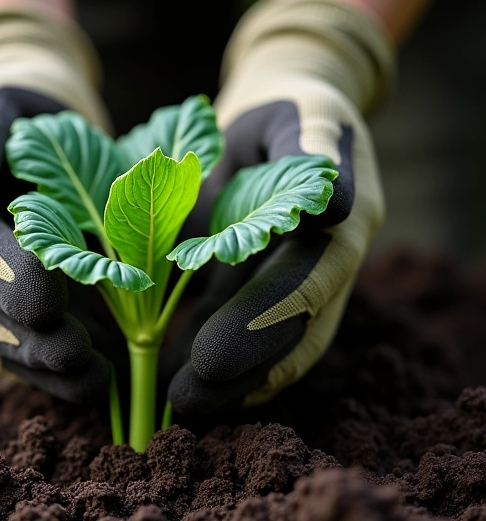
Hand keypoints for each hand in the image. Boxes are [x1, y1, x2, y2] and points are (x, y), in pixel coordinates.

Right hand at [0, 6, 113, 402]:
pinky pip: (17, 352)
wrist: (33, 130)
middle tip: (74, 354)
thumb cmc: (18, 107)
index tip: (49, 297)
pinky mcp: (5, 310)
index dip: (0, 274)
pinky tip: (93, 381)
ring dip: (40, 366)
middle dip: (23, 337)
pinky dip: (50, 372)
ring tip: (92, 381)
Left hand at [168, 0, 394, 416]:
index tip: (211, 360)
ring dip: (229, 381)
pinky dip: (220, 363)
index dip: (263, 323)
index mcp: (343, 225)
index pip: (308, 286)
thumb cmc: (287, 113)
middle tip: (186, 403)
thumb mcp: (300, 119)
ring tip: (177, 407)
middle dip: (240, 370)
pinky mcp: (267, 290)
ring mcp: (297, 284)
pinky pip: (247, 334)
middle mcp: (327, 266)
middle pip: (291, 332)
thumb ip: (314, 156)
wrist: (285, 121)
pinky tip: (178, 382)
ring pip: (271, 345)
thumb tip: (336, 208)